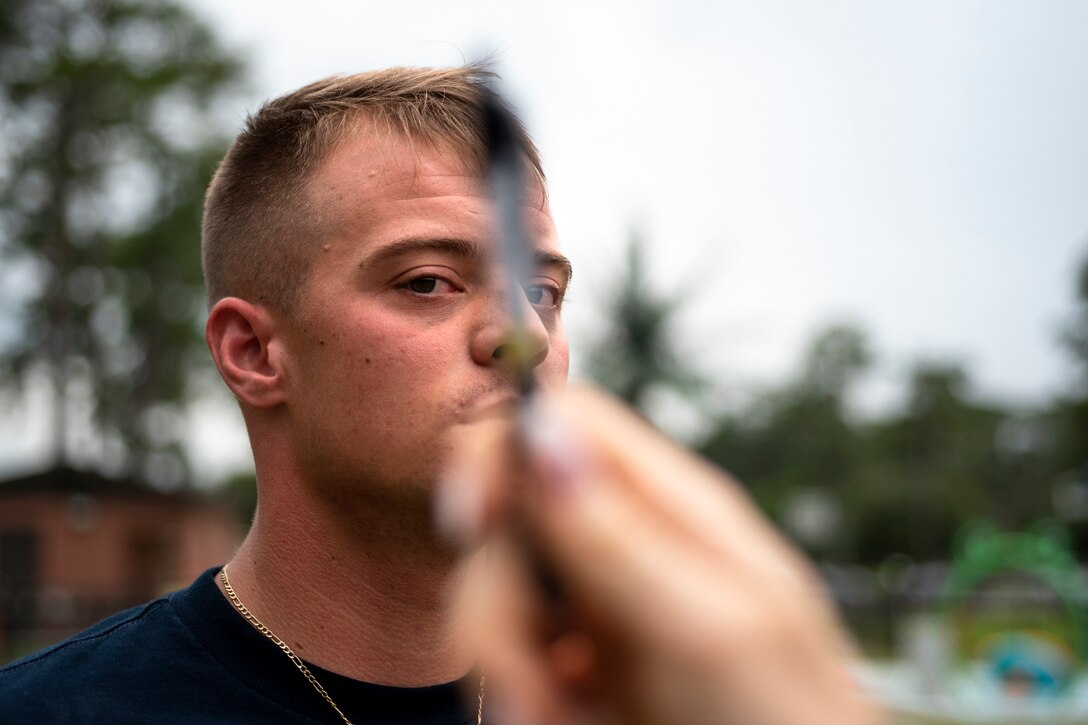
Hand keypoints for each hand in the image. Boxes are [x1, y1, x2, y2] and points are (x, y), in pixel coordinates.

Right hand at [444, 385, 882, 724]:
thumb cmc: (785, 723)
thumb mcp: (707, 628)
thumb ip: (620, 531)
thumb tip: (542, 431)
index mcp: (675, 506)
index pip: (565, 421)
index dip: (502, 455)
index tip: (472, 524)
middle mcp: (631, 541)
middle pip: (511, 512)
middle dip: (496, 592)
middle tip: (529, 682)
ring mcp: (604, 602)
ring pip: (498, 586)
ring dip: (504, 657)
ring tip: (554, 717)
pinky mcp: (582, 662)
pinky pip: (510, 650)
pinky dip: (518, 689)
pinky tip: (563, 719)